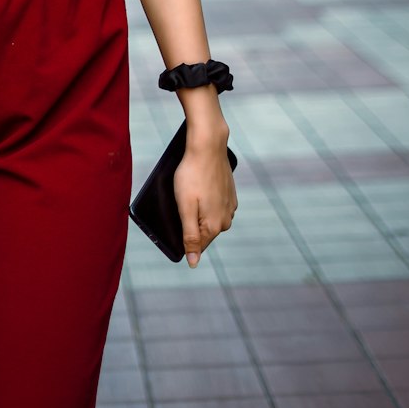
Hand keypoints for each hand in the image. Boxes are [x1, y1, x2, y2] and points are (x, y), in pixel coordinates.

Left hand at [173, 131, 237, 267]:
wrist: (208, 146)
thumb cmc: (192, 175)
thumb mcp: (185, 207)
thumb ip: (190, 236)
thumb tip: (193, 262)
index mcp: (215, 226)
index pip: (197, 245)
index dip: (183, 236)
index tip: (177, 216)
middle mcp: (226, 219)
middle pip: (203, 231)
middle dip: (190, 220)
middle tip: (182, 200)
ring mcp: (230, 206)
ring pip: (209, 217)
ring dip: (198, 209)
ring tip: (190, 190)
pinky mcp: (230, 193)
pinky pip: (215, 204)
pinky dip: (205, 198)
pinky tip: (199, 185)